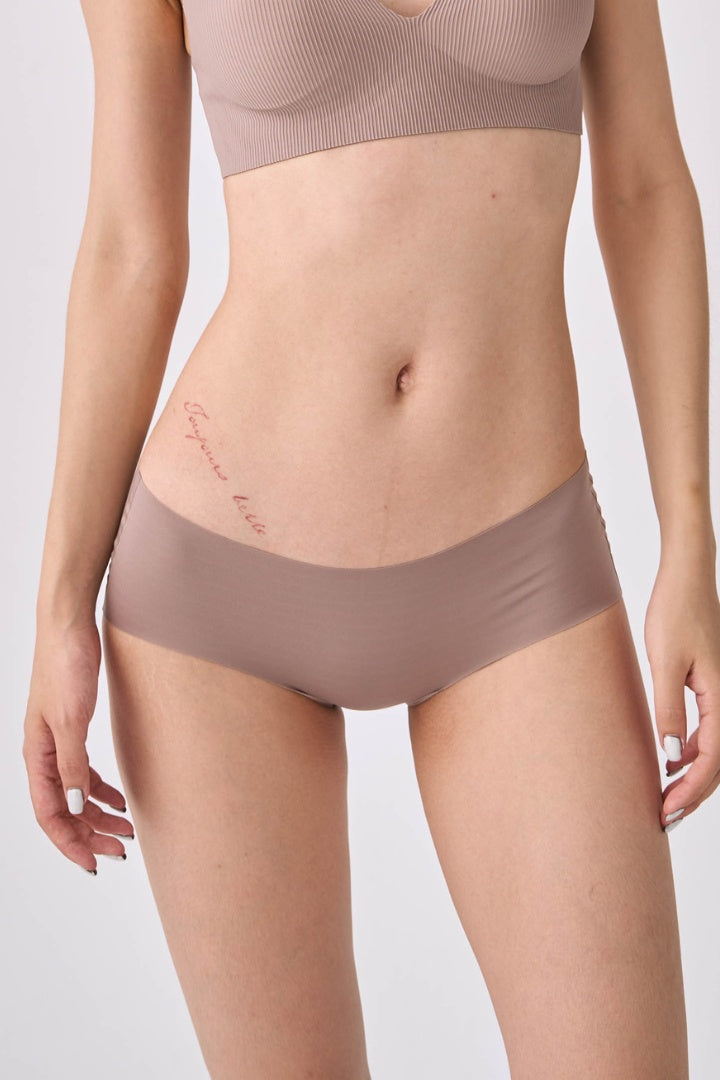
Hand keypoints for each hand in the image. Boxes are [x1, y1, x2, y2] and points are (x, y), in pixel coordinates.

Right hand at [23, 618, 133, 873]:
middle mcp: (44, 753)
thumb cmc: (66, 665)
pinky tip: (120, 799)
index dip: (70, 843)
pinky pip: (84, 772)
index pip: (49, 815)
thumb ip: (72, 765)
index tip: (94, 864)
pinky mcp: (74, 727)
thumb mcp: (71, 719)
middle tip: (121, 851)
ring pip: (76, 793)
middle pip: (64, 809)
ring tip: (127, 831)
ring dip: (99, 814)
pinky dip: (100, 790)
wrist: (70, 625)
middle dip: (91, 834)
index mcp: (37, 756)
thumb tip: (73, 807)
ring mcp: (59, 741)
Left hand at [644, 563, 719, 831]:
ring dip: (693, 775)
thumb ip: (668, 709)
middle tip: (663, 818)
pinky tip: (670, 759)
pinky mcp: (712, 685)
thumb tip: (668, 757)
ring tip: (665, 796)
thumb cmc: (674, 612)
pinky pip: (709, 730)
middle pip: (718, 763)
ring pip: (715, 749)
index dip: (689, 792)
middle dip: (693, 794)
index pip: (711, 762)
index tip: (666, 813)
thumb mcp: (663, 662)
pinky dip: (692, 752)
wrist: (686, 577)